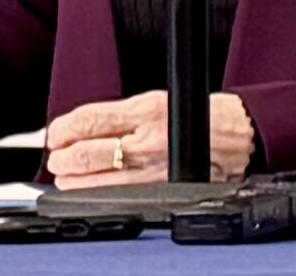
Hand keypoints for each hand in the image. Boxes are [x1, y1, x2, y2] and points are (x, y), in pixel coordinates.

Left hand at [45, 91, 255, 188]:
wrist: (240, 137)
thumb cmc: (202, 115)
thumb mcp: (158, 101)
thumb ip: (120, 114)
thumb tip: (82, 127)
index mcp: (146, 110)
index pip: (90, 120)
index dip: (64, 129)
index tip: (55, 133)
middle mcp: (147, 140)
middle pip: (86, 153)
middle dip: (63, 157)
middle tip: (58, 156)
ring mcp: (152, 169)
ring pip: (96, 181)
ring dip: (73, 179)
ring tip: (68, 174)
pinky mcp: (160, 189)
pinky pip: (116, 195)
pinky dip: (94, 193)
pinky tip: (88, 189)